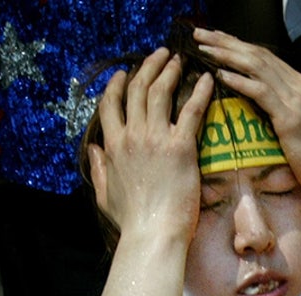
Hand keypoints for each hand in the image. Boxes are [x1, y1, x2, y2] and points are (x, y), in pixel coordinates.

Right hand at [86, 48, 211, 242]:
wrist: (153, 234)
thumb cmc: (132, 221)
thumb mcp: (105, 194)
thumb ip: (99, 168)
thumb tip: (93, 149)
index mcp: (112, 146)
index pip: (111, 104)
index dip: (118, 84)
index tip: (126, 73)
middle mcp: (132, 136)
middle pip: (138, 90)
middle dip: (148, 67)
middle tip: (160, 56)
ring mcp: (155, 139)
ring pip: (160, 93)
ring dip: (170, 71)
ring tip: (178, 60)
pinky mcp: (181, 147)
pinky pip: (191, 110)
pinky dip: (200, 92)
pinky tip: (207, 79)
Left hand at [192, 27, 300, 203]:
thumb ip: (288, 109)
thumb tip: (268, 106)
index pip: (266, 57)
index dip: (239, 45)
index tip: (216, 40)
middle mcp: (300, 87)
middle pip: (258, 55)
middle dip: (227, 42)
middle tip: (201, 34)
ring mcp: (296, 100)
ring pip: (257, 67)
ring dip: (227, 55)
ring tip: (204, 47)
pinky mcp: (290, 117)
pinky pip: (260, 91)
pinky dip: (239, 80)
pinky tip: (221, 74)